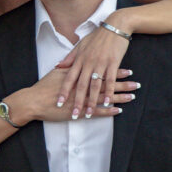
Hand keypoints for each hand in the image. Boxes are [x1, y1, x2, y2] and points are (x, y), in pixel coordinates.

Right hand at [12, 67, 138, 123]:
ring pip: (105, 97)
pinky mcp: (79, 111)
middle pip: (107, 83)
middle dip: (123, 84)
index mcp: (80, 74)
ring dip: (119, 97)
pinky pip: (97, 111)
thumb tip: (75, 60)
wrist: (34, 100)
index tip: (128, 70)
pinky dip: (108, 110)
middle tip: (136, 83)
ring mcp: (83, 99)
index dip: (115, 71)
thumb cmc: (44, 87)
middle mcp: (84, 86)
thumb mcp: (57, 72)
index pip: (101, 71)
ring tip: (133, 96)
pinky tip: (119, 110)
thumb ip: (68, 66)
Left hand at [55, 23, 130, 118]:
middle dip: (77, 101)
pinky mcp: (113, 63)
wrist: (114, 26)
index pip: (69, 78)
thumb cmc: (97, 36)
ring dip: (92, 101)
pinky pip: (110, 80)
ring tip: (89, 113)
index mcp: (80, 59)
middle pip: (81, 85)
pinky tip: (108, 102)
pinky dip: (109, 92)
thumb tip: (58, 66)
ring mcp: (101, 63)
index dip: (64, 91)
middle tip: (74, 114)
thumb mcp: (81, 44)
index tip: (59, 103)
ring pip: (95, 86)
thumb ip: (70, 57)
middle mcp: (88, 63)